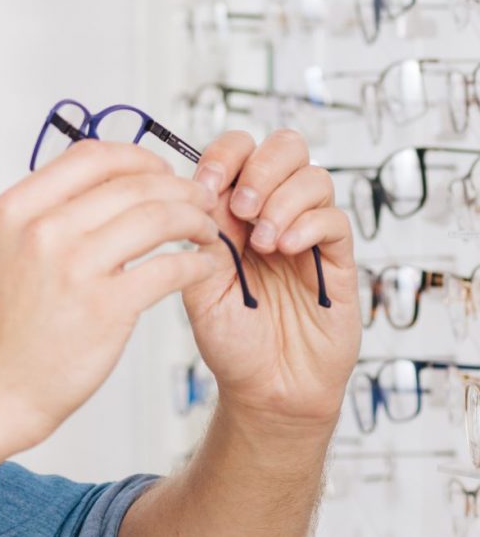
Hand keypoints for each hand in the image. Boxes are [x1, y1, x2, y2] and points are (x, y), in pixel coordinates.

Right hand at [0, 139, 220, 451]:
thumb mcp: (6, 251)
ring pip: (159, 217)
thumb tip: (103, 185)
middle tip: (199, 201)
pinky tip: (203, 266)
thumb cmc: (4, 329)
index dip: (138, 157)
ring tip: (205, 231)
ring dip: (195, 219)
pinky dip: (196, 262)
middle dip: (178, 187)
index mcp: (18, 208)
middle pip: (133, 182)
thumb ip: (46, 214)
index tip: (160, 172)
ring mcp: (75, 267)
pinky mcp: (106, 308)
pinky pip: (170, 268)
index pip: (92, 155)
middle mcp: (43, 230)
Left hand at [184, 128, 360, 430]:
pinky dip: (310, 223)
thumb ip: (203, 239)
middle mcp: (273, 215)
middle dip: (261, 167)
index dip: (224, 156)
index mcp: (233, 215)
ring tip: (266, 243)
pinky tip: (288, 249)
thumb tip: (202, 193)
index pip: (237, 153)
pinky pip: (335, 218)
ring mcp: (307, 234)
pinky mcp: (337, 258)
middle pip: (284, 147)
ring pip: (313, 176)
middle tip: (244, 208)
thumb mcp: (200, 288)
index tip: (207, 186)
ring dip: (284, 199)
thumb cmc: (233, 343)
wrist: (267, 389)